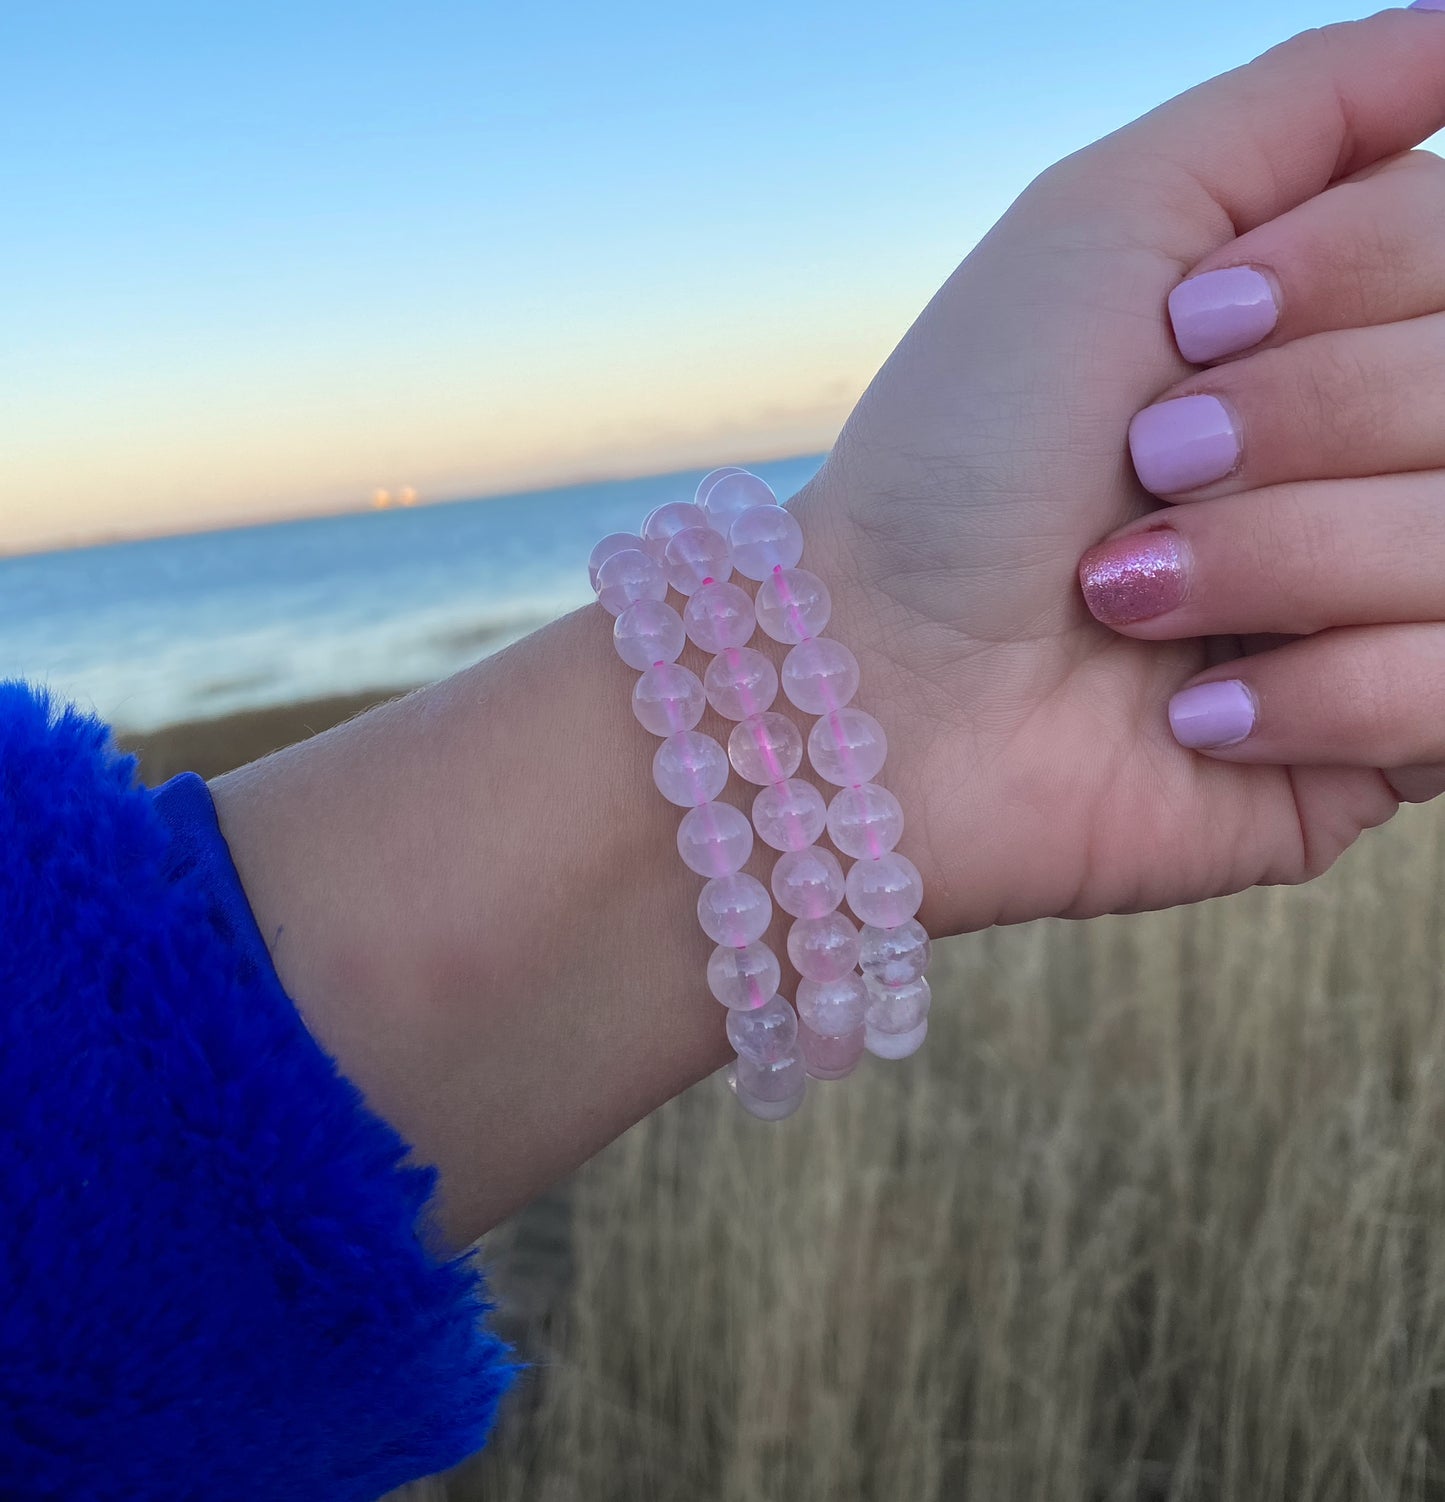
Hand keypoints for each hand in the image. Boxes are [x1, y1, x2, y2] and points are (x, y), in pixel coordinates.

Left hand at [794, 9, 1444, 931]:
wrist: (885, 676)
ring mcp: (1389, 608)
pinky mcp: (1384, 750)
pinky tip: (1193, 714)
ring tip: (1129, 599)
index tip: (1189, 324)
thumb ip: (1304, 108)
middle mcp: (1383, 462)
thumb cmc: (969, 452)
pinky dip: (1310, 695)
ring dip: (1280, 560)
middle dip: (1303, 419)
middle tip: (1147, 465)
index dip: (1348, 275)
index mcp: (1341, 333)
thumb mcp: (1106, 220)